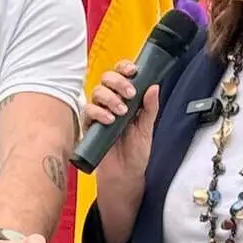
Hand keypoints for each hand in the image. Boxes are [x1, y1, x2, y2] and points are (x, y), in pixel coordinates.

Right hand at [82, 59, 157, 193]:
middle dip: (118, 82)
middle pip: (107, 78)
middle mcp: (111, 102)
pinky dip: (99, 113)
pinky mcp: (90, 125)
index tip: (133, 71)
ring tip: (121, 111)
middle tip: (129, 94)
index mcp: (126, 98)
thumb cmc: (136, 151)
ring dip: (110, 98)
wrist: (126, 174)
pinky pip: (88, 111)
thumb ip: (150, 107)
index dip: (124, 68)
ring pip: (97, 92)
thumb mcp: (147, 128)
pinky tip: (109, 120)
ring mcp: (99, 112)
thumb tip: (154, 86)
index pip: (122, 75)